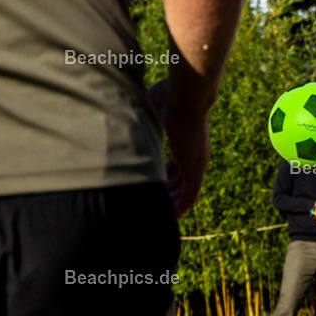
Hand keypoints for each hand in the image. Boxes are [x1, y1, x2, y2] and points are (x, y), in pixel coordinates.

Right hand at [148, 79, 209, 218]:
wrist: (186, 97)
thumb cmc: (170, 96)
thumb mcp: (151, 110)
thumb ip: (141, 117)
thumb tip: (117, 111)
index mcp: (187, 141)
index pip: (177, 165)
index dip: (164, 175)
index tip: (151, 182)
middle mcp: (195, 155)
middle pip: (181, 181)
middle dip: (167, 193)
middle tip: (151, 204)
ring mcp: (198, 164)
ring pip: (185, 192)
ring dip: (172, 204)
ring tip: (156, 216)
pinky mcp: (196, 171)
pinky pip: (189, 198)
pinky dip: (179, 209)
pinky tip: (169, 219)